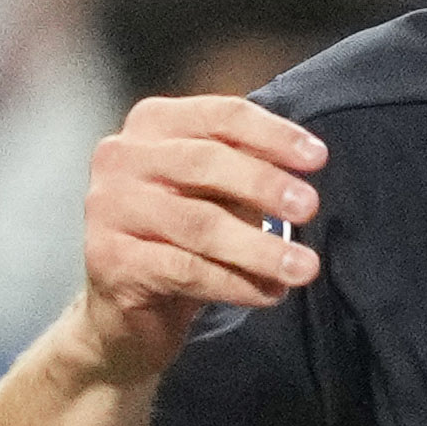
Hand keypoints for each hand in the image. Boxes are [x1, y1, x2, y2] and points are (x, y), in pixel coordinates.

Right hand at [72, 90, 326, 384]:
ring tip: (303, 267)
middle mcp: (121, 157)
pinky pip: (185, 270)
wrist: (124, 308)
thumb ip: (248, 170)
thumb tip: (307, 168)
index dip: (272, 134)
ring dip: (259, 247)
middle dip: (264, 184)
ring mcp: (109, 208)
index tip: (318, 158)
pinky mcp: (109, 260)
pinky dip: (235, 282)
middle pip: (204, 162)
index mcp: (152, 124)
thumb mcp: (216, 192)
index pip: (219, 117)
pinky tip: (269, 293)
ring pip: (198, 223)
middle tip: (309, 208)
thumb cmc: (180, 236)